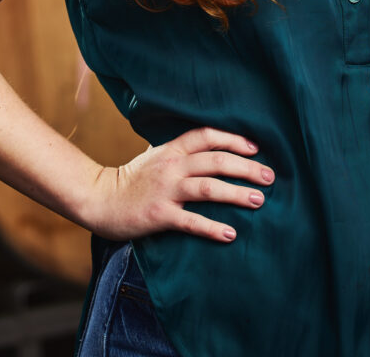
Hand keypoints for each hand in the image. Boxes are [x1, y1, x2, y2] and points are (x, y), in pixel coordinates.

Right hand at [86, 126, 274, 242]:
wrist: (99, 199)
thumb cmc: (132, 178)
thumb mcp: (156, 155)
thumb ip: (180, 149)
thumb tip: (209, 144)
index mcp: (172, 149)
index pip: (208, 136)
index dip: (234, 139)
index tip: (256, 148)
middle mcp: (172, 166)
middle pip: (216, 161)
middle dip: (246, 168)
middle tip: (269, 177)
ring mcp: (166, 190)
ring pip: (209, 188)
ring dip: (237, 194)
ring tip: (259, 201)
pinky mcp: (160, 215)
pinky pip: (191, 221)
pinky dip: (213, 228)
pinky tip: (231, 233)